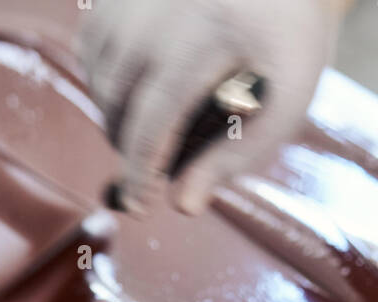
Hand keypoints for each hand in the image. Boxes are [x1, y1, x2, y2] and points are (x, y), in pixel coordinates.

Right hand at [79, 0, 342, 216]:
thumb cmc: (285, 46)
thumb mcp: (284, 103)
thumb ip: (237, 155)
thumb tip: (184, 204)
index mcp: (209, 34)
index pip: (153, 118)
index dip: (140, 171)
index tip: (139, 206)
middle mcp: (161, 6)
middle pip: (117, 101)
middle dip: (129, 147)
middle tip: (156, 167)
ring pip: (100, 77)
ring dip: (117, 117)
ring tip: (153, 131)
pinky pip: (92, 49)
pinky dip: (108, 80)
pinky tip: (139, 92)